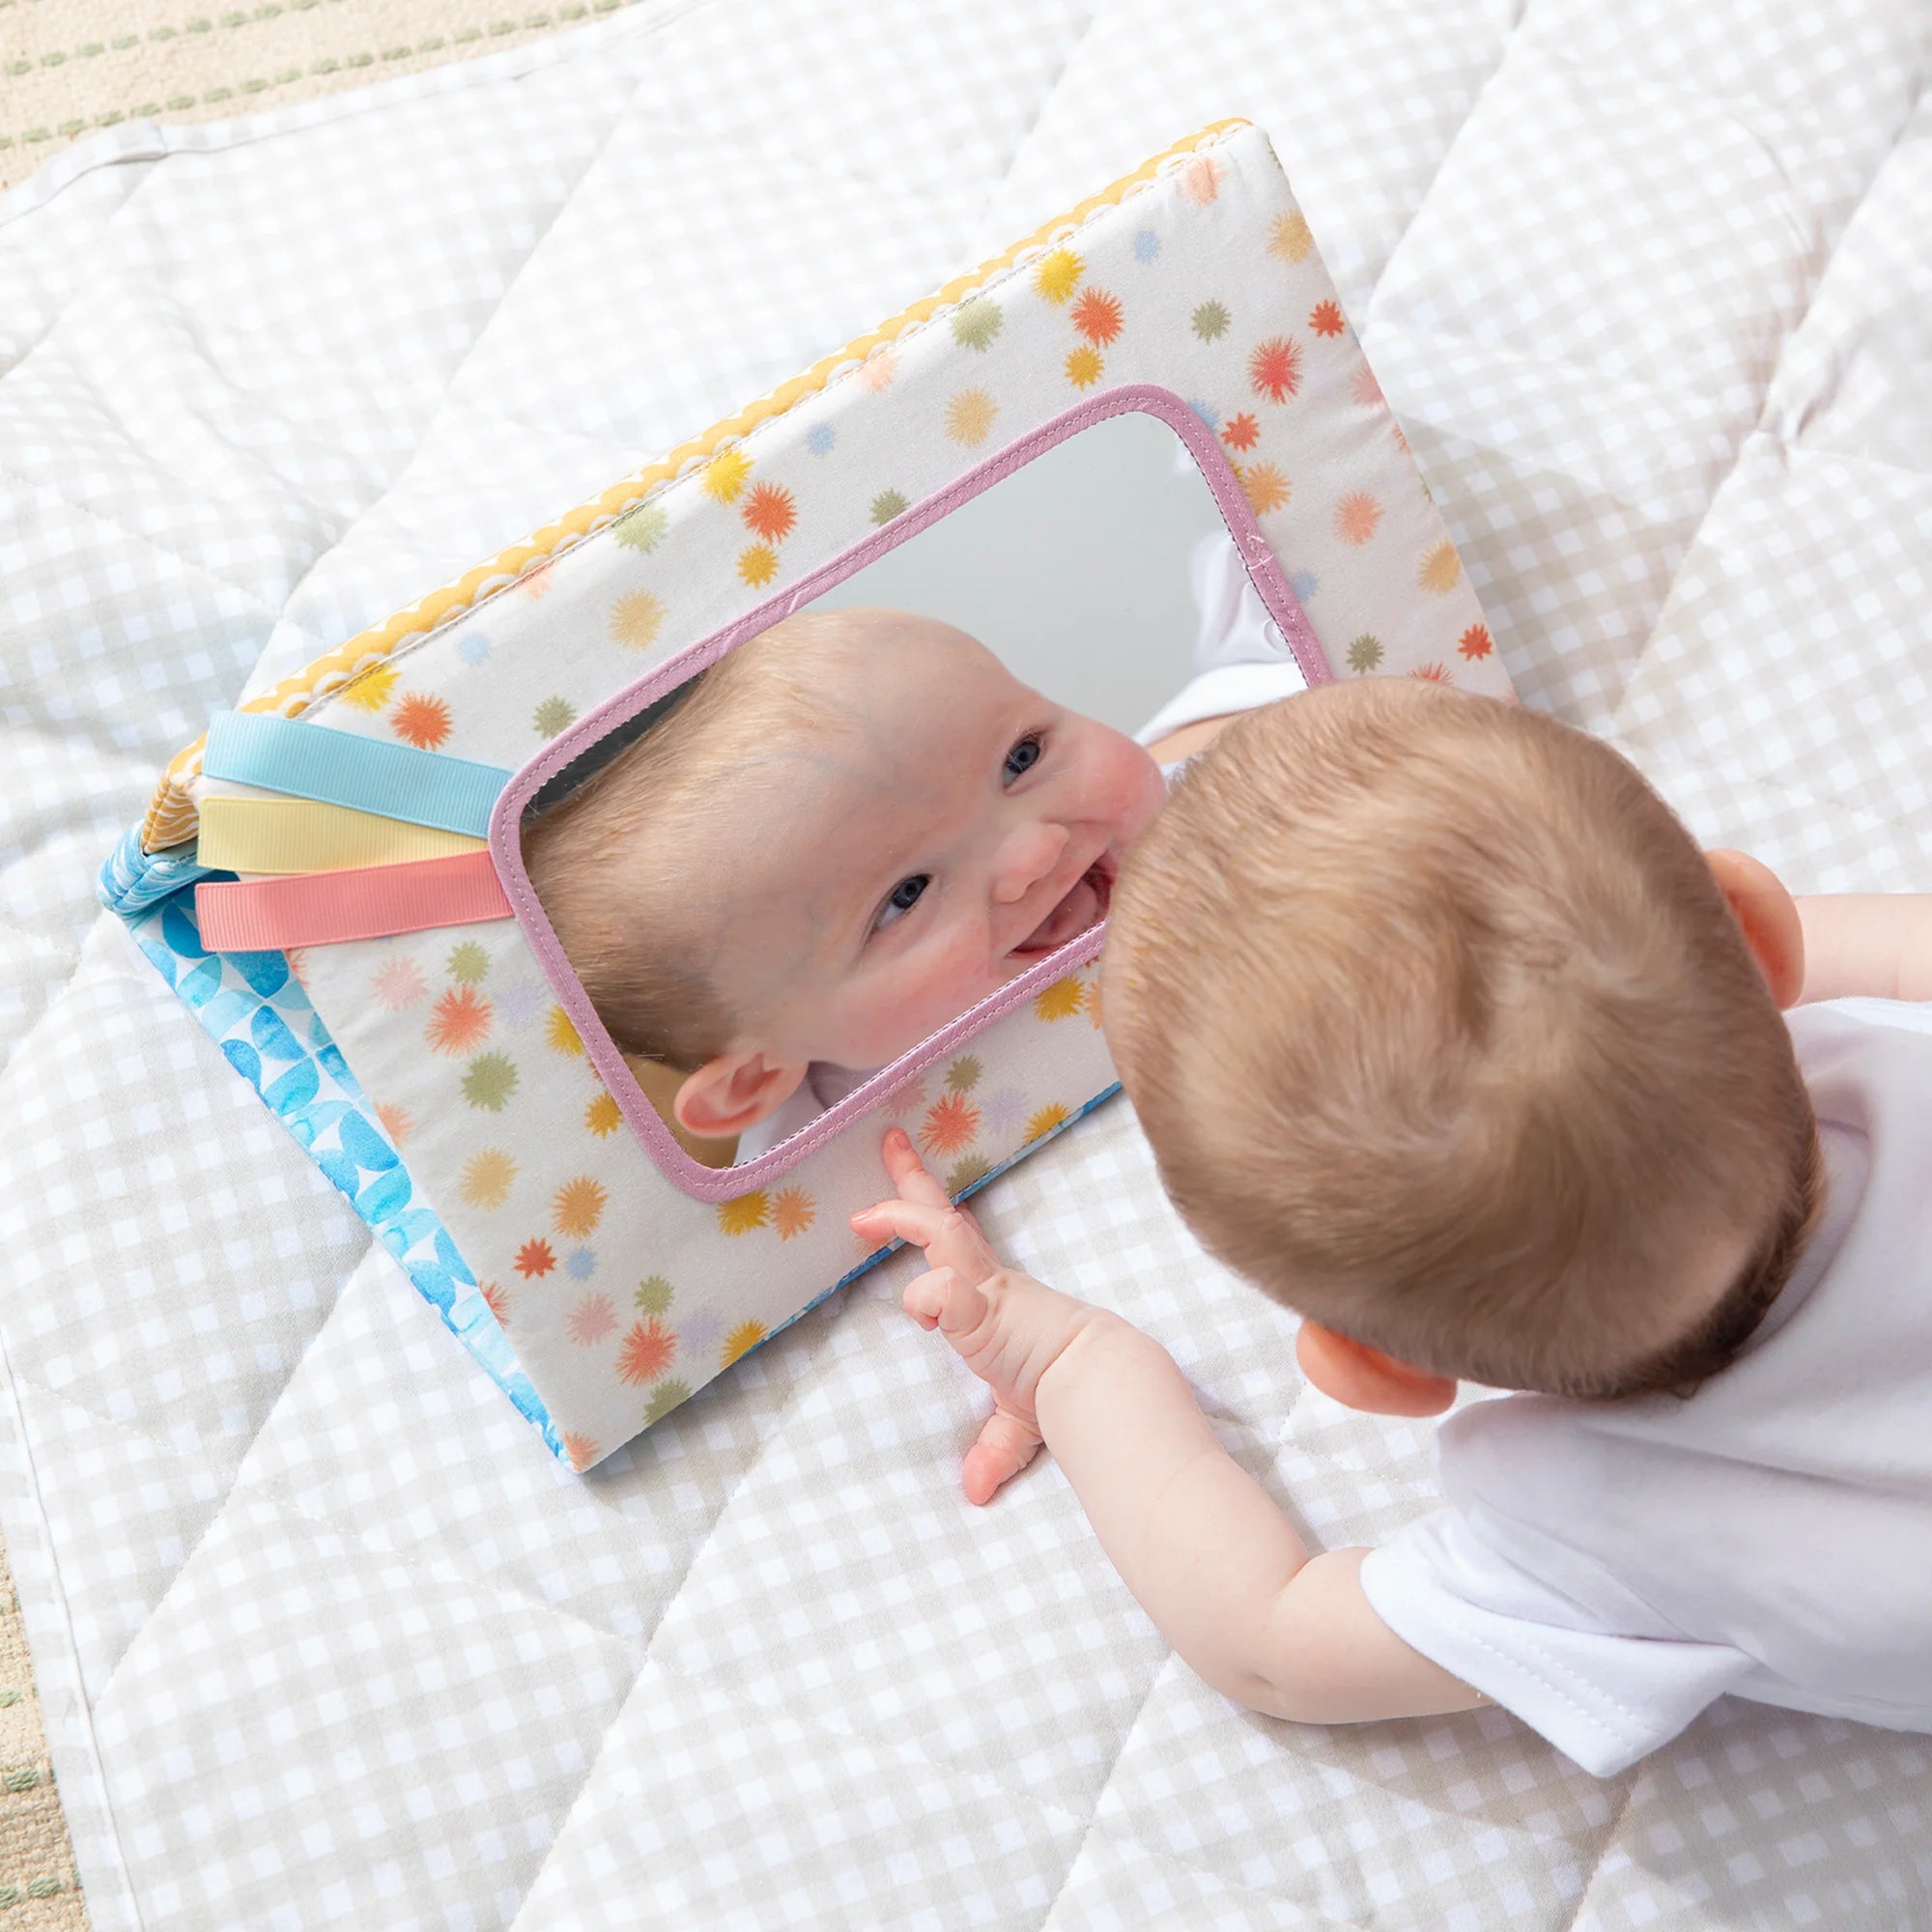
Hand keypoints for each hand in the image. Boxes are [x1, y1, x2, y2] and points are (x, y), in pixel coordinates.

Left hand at [850, 1128, 1101, 1503]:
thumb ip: (993, 1446)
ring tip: (865, 1218)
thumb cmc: (1067, 1389)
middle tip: (887, 1137)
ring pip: (939, 1233)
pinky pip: (942, 1290)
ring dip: (902, 1217)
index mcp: (992, 1295)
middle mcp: (987, 1281)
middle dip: (909, 1179)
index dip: (925, 1214)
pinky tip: (925, 1312)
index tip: (899, 1189)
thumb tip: (975, 1489)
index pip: (955, 1242)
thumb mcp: (1019, 1420)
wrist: (1100, 1382)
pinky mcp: (983, 1307)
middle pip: (941, 1216)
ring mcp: (985, 1288)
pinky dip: (926, 1298)